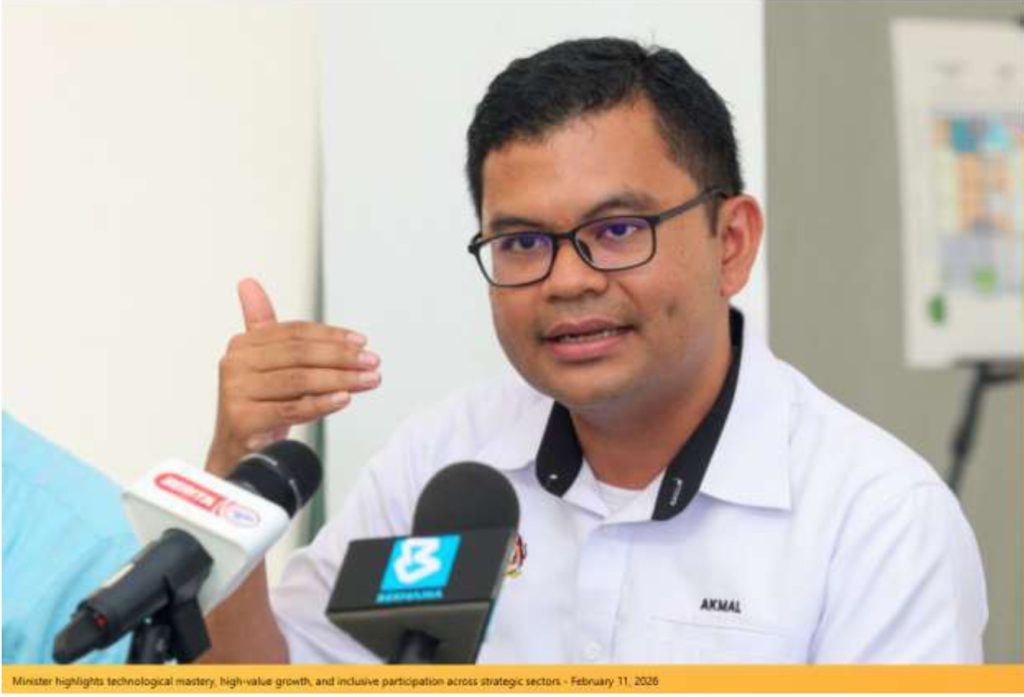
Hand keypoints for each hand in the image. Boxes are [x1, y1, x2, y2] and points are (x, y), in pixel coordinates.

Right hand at [205, 278, 379, 475]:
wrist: (240, 450)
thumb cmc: (260, 404)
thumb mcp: (265, 363)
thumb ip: (266, 327)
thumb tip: (248, 283)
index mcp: (244, 344)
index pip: (295, 332)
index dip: (331, 336)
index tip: (362, 342)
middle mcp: (235, 363)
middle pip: (299, 354)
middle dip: (341, 357)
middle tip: (372, 362)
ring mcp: (236, 392)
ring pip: (299, 381)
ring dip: (340, 379)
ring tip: (367, 380)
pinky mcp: (243, 418)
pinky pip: (292, 408)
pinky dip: (322, 403)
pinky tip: (344, 399)